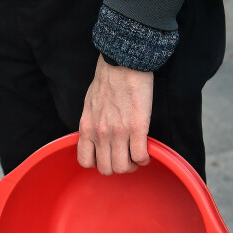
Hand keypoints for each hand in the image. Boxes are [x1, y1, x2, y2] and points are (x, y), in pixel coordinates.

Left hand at [77, 55, 153, 174]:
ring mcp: (119, 132)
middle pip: (106, 169)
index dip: (97, 163)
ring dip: (132, 165)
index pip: (85, 161)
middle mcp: (100, 134)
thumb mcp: (89, 106)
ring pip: (123, 167)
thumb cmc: (107, 80)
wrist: (123, 62)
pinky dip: (145, 158)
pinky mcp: (138, 127)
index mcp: (87, 128)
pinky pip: (140, 156)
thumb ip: (92, 124)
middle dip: (117, 167)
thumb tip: (96, 138)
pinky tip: (147, 151)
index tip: (107, 156)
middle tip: (126, 158)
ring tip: (137, 156)